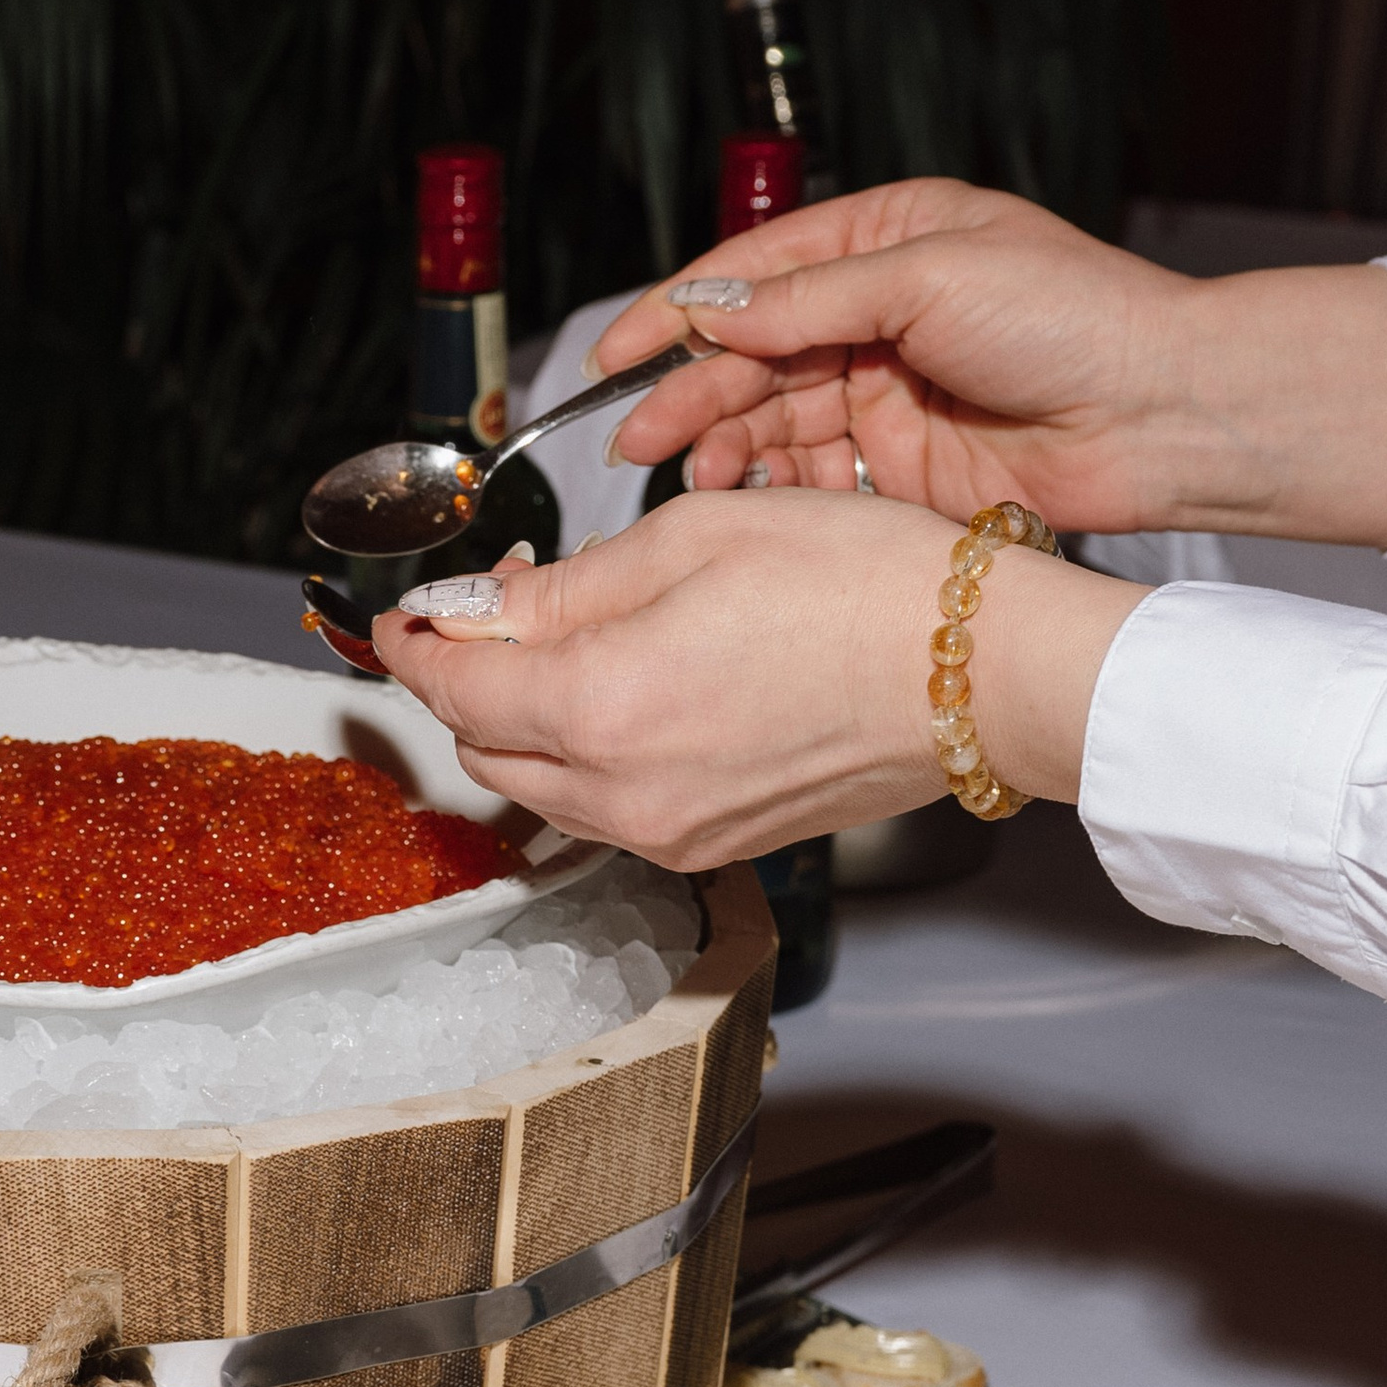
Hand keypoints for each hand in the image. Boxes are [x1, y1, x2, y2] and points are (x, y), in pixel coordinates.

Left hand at [372, 489, 1144, 867]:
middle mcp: (623, 792)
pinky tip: (633, 697)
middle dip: (470, 683)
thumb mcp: (693, 540)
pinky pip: (612, 811)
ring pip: (543, 790)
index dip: (417, 644)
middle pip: (487, 750)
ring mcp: (670, 832)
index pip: (455, 687)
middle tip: (497, 610)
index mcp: (602, 706)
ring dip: (529, 726)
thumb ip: (564, 587)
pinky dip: (592, 759)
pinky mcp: (714, 846)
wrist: (982, 673)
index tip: (404, 616)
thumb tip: (479, 611)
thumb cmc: (864, 587)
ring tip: (568, 648)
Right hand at [585, 178, 1386, 550]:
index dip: (677, 313)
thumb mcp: (929, 275)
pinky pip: (815, 476)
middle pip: (753, 355)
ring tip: (694, 479)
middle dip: (691, 395)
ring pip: (774, 420)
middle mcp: (878, 313)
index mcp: (883, 240)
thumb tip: (714, 308)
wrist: (1159, 411)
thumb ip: (812, 297)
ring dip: (726, 448)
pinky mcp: (904, 464)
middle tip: (637, 440)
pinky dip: (775, 490)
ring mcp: (888, 390)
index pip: (754, 273)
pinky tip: (748, 499)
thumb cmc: (1072, 315)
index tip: (613, 354)